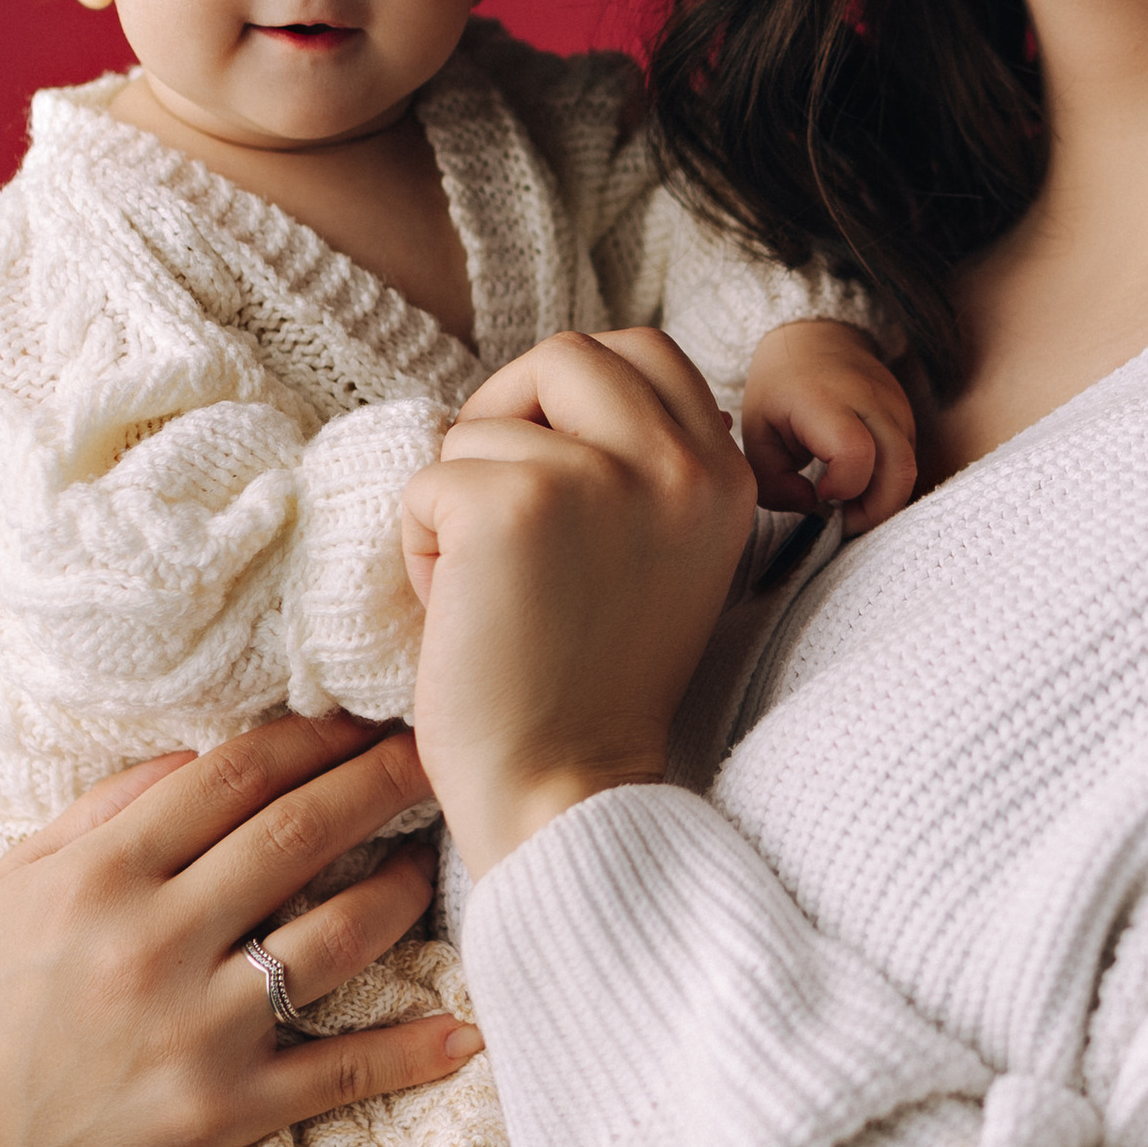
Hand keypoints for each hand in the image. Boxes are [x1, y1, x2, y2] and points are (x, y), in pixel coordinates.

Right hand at [0, 718, 475, 1146]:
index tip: (363, 719)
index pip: (232, 776)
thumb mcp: (20, 885)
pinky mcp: (227, 1107)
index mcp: (100, 875)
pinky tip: (468, 1029)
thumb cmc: (0, 1006)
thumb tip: (201, 749)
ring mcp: (196, 1028)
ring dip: (404, 888)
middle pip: (298, 834)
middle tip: (432, 754)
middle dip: (379, 782)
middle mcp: (152, 941)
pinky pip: (342, 1069)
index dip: (313, 737)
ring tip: (434, 859)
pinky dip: (414, 1050)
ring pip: (337, 935)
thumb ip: (106, 808)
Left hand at [403, 326, 758, 881]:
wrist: (567, 794)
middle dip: (510, 414)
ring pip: (485, 421)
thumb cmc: (591, 687)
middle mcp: (681, 463)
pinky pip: (430, 478)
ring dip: (461, 497)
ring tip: (488, 588)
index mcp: (726, 475)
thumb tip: (558, 391)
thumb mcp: (660, 555)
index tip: (554, 474)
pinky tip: (460, 613)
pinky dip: (421, 546)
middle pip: (566, 354)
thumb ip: (640, 469)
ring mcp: (600, 478)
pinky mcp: (513, 505)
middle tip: (495, 508)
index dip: (576, 399)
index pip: (644, 352)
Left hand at [740, 319, 917, 534]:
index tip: (820, 492)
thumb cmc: (779, 389)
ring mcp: (896, 407)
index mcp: (825, 401)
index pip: (855, 455)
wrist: (814, 336)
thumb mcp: (757, 434)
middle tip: (844, 519)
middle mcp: (871, 402)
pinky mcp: (907, 415)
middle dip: (875, 511)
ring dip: (884, 499)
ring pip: (910, 470)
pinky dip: (890, 483)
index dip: (843, 488)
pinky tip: (862, 483)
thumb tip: (811, 507)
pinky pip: (909, 460)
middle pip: (900, 471)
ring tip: (851, 503)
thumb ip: (772, 482)